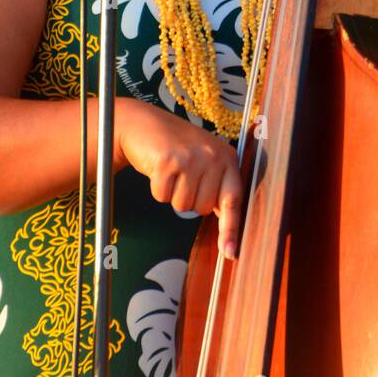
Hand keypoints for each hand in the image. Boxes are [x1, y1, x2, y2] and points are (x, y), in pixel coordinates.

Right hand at [115, 98, 242, 258]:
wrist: (144, 124)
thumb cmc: (176, 147)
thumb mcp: (205, 161)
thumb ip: (218, 188)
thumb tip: (229, 233)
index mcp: (227, 158)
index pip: (233, 200)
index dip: (231, 229)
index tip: (231, 253)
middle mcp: (213, 156)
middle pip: (202, 208)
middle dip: (188, 199)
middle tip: (182, 176)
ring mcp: (191, 158)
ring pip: (182, 205)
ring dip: (172, 193)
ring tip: (171, 170)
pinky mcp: (168, 161)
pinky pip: (162, 197)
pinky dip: (157, 188)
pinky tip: (158, 169)